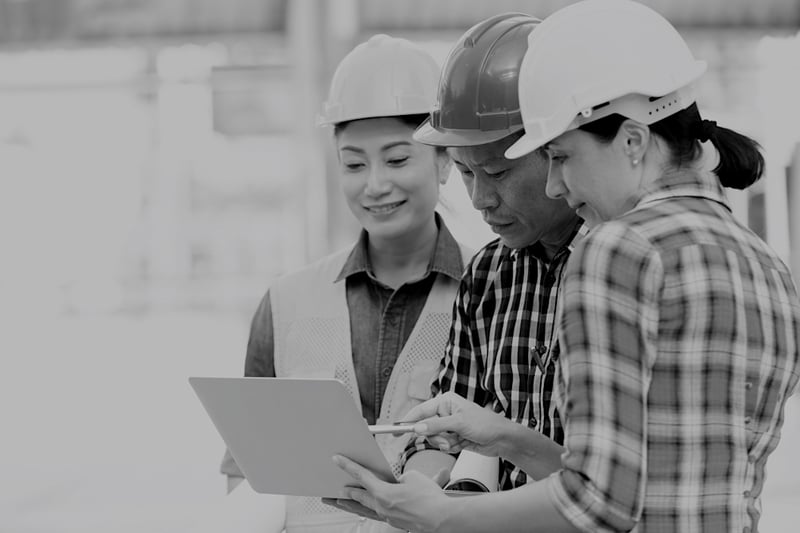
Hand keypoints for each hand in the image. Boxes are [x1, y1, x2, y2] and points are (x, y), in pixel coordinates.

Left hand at [326, 455, 452, 532]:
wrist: (443, 518)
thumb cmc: (430, 498)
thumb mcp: (413, 478)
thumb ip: (400, 478)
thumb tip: (397, 483)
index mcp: (383, 494)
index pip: (361, 476)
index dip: (347, 466)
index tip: (336, 460)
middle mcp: (381, 507)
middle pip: (357, 497)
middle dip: (342, 492)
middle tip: (330, 489)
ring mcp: (387, 517)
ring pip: (363, 509)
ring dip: (350, 504)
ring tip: (338, 501)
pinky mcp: (395, 522)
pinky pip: (375, 513)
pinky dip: (367, 508)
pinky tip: (367, 506)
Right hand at [401, 392, 514, 456]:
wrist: (502, 439)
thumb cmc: (486, 424)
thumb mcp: (459, 424)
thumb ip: (436, 426)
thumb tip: (418, 428)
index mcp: (445, 401)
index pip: (420, 411)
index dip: (407, 422)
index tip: (395, 432)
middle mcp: (445, 412)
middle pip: (425, 428)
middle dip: (436, 437)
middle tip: (447, 440)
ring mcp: (449, 426)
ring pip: (434, 439)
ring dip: (446, 443)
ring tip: (459, 441)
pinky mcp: (454, 437)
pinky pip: (443, 445)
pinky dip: (452, 447)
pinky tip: (463, 443)